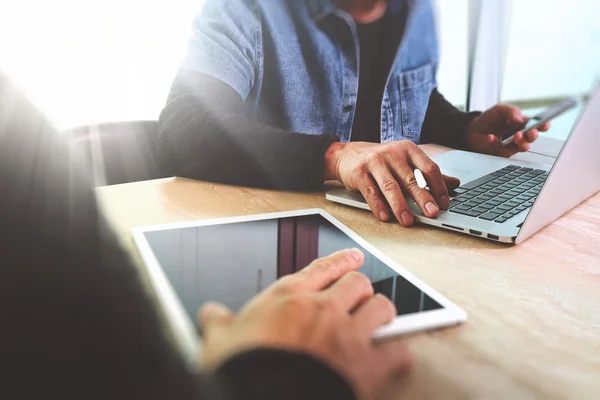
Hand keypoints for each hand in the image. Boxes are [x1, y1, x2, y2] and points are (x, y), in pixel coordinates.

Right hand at [199, 249, 410, 399]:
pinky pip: (396, 350)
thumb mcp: (221, 342)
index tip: (354, 258)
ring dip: (381, 314)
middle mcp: (322, 309)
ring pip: (381, 307)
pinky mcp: (365, 366)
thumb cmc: (243, 369)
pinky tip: (393, 356)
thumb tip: (210, 315)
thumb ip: (219, 325)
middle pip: (358, 283)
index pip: (322, 267)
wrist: (264, 399)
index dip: (342, 260)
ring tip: (378, 321)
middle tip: (360, 299)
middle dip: (361, 290)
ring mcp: (346, 335)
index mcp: (289, 298)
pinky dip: (397, 353)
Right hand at [324, 141, 459, 225]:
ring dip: (400, 205)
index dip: (439, 187)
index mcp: (408, 149)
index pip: (428, 168)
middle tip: (432, 213)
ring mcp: (374, 162)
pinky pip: (370, 192)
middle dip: (423, 198)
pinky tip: (385, 216)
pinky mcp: (359, 172)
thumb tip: (455, 183)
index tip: (445, 203)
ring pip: (390, 186)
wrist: (348, 155)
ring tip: (408, 221)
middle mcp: (392, 153)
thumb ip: (428, 173)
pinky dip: (378, 206)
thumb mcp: (406, 162)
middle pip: (411, 178)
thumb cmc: (382, 161)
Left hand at [465, 104, 550, 157]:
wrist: (473, 129)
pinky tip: (491, 137)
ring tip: (515, 135)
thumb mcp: (499, 109)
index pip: (538, 125)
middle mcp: (520, 134)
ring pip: (524, 147)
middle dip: (533, 135)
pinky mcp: (503, 152)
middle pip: (532, 137)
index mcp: (523, 123)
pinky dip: (497, 143)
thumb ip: (511, 111)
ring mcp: (513, 144)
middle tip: (530, 132)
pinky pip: (505, 150)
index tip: (544, 123)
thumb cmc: (489, 119)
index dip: (544, 125)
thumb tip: (520, 118)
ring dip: (521, 141)